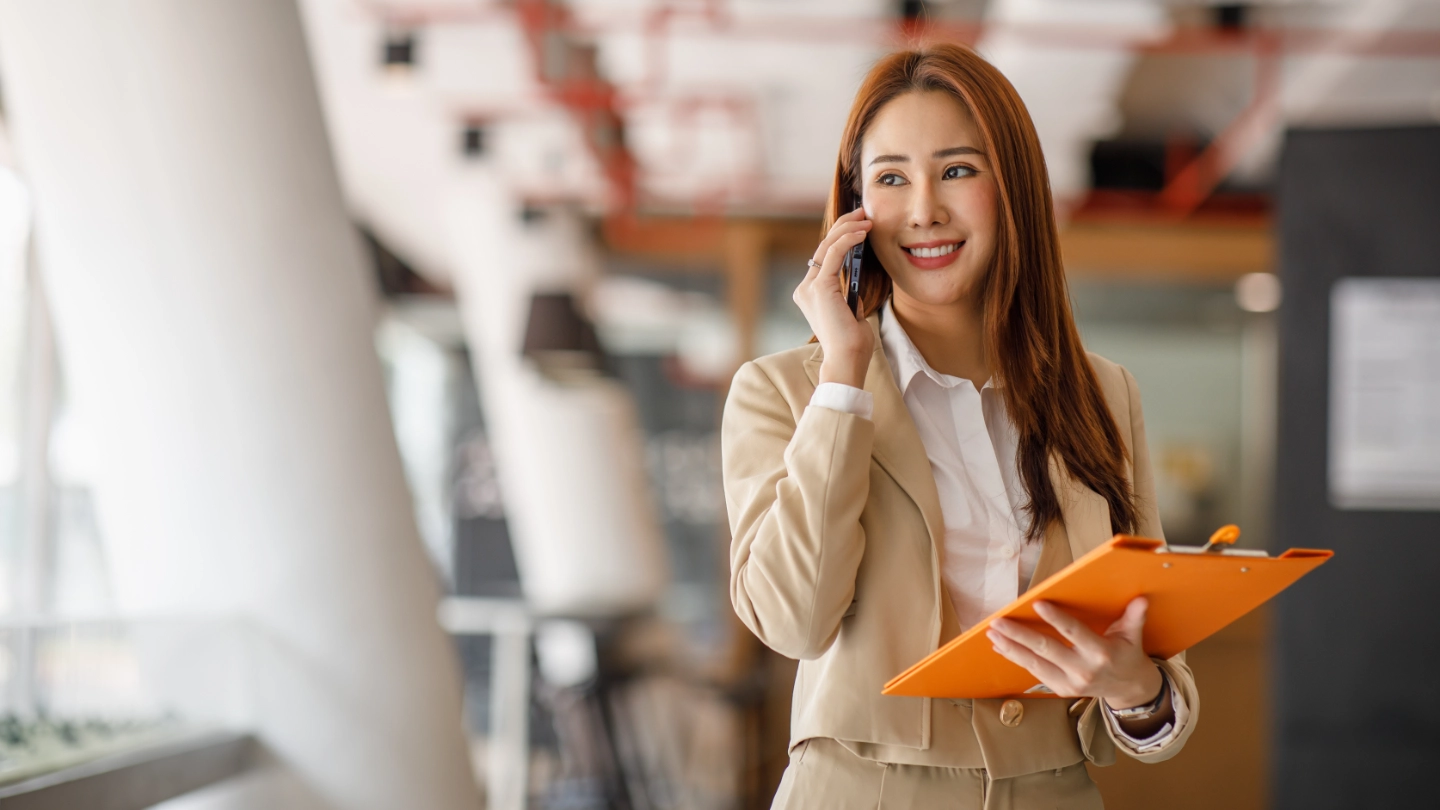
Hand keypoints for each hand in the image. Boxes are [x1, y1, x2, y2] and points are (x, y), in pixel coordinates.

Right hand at [793, 208, 874, 387]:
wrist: (847, 359)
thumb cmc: (852, 342)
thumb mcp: (851, 311)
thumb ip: (848, 293)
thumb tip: (854, 278)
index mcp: (811, 294)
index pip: (823, 258)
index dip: (840, 237)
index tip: (859, 226)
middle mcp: (805, 289)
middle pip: (822, 247)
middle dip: (843, 226)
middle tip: (862, 213)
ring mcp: (809, 288)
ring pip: (826, 246)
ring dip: (847, 229)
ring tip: (865, 219)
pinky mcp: (819, 288)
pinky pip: (833, 254)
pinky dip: (848, 240)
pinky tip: (862, 233)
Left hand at [987, 597, 1163, 709]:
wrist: (1129, 690)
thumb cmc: (1128, 655)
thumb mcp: (1133, 636)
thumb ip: (1134, 617)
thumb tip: (1141, 599)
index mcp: (1101, 653)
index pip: (1074, 633)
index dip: (1056, 619)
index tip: (1037, 604)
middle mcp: (1083, 670)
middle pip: (1046, 650)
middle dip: (1019, 635)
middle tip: (998, 622)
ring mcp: (1070, 682)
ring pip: (1035, 664)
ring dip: (1011, 648)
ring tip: (993, 634)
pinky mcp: (1061, 689)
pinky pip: (1034, 672)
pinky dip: (1016, 659)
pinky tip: (1001, 647)